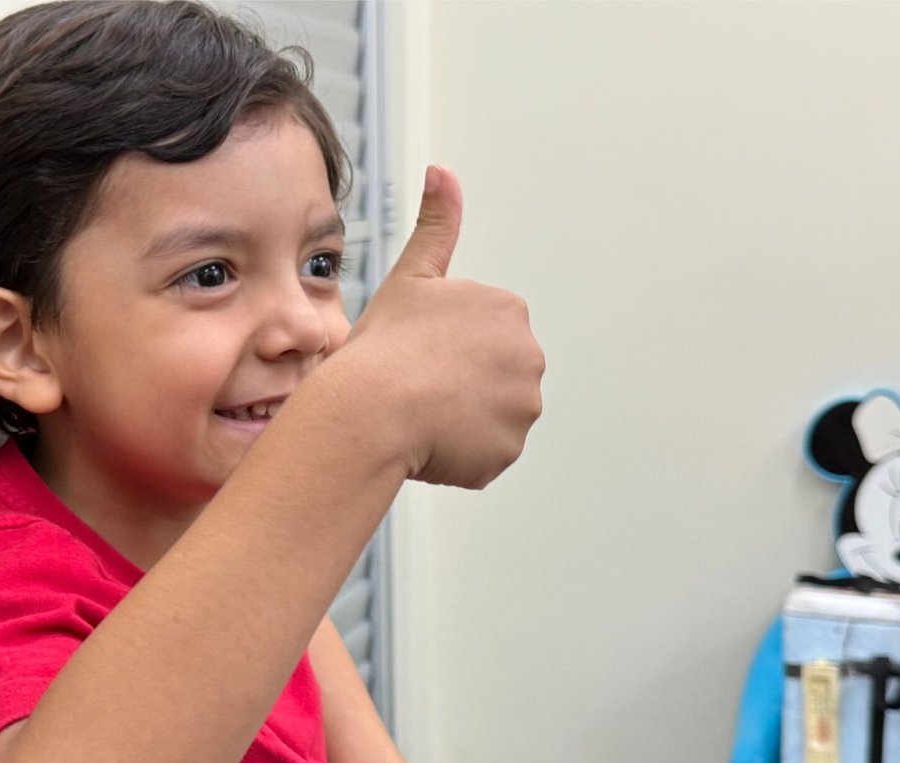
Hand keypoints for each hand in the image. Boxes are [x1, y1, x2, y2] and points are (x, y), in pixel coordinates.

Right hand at [331, 165, 543, 488]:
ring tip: (419, 415)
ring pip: (489, 415)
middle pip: (491, 375)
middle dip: (458, 384)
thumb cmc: (382, 345)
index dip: (441, 347)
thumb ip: (436, 225)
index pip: (480, 336)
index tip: (415, 352)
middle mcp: (529, 354)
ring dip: (461, 420)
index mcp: (508, 309)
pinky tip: (428, 442)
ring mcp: (523, 405)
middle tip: (415, 386)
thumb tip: (442, 171)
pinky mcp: (508, 448)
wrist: (370, 411)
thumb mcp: (410, 276)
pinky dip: (461, 454)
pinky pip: (485, 453)